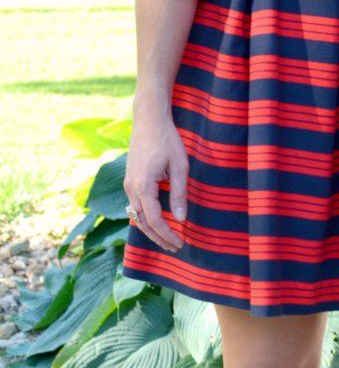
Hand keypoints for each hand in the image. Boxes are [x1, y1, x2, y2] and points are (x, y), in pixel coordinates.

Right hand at [124, 113, 187, 251]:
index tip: (180, 243)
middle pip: (142, 223)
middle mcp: (131, 188)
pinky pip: (135, 206)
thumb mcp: (179, 167)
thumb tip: (181, 219)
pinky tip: (157, 223)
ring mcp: (128, 184)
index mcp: (143, 185)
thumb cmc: (167, 140)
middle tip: (175, 247)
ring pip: (137, 216)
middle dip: (159, 238)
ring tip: (167, 240)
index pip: (154, 220)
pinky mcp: (130, 181)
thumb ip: (179, 194)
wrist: (149, 120)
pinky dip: (145, 218)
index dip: (167, 234)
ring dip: (151, 230)